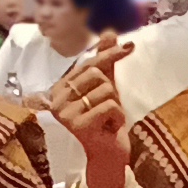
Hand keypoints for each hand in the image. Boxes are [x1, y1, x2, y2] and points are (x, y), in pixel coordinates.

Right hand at [49, 35, 133, 183]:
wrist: (108, 155)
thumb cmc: (105, 121)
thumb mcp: (106, 88)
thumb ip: (105, 61)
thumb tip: (109, 32)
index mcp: (60, 88)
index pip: (88, 64)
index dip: (109, 55)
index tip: (130, 46)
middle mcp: (57, 99)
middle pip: (97, 75)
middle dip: (111, 90)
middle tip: (107, 108)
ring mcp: (65, 113)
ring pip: (105, 90)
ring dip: (115, 105)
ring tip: (107, 120)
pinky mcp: (77, 125)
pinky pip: (110, 106)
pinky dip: (118, 116)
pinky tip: (109, 128)